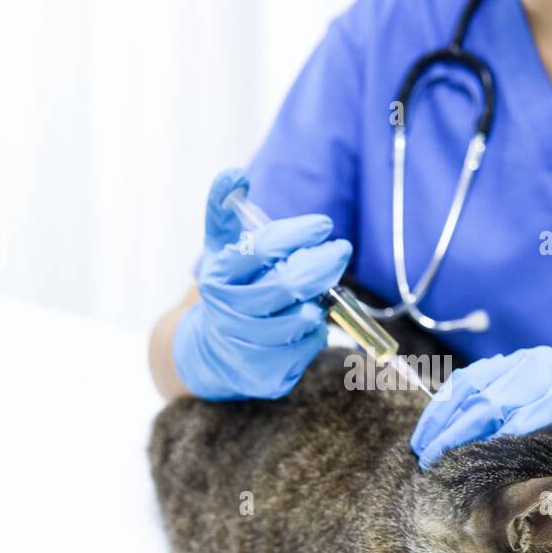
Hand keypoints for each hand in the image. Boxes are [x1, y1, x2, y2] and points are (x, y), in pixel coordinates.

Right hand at [173, 169, 351, 399]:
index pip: (261, 249)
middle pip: (288, 286)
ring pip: (302, 320)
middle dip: (322, 265)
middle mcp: (227, 314)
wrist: (210, 352)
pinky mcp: (267, 377)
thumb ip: (223, 209)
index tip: (324, 226)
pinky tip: (306, 323)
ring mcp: (246, 348)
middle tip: (341, 251)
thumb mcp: (219, 248)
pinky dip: (316, 332)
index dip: (298, 234)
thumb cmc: (228, 289)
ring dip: (319, 302)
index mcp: (216, 277)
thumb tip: (234, 176)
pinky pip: (309, 348)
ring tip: (319, 292)